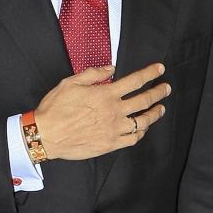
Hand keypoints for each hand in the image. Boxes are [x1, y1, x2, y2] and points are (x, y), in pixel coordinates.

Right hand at [33, 62, 169, 160]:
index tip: (160, 69)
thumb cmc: (56, 108)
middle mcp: (114, 111)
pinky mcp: (110, 144)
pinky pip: (132, 139)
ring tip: (160, 109)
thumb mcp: (71, 82)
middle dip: (158, 92)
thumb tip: (111, 68)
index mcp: (106, 94)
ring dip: (154, 113)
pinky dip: (141, 132)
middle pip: (144, 100)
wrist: (45, 135)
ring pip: (142, 121)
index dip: (150, 73)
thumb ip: (93, 73)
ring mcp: (114, 129)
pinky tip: (143, 128)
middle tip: (166, 88)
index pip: (135, 81)